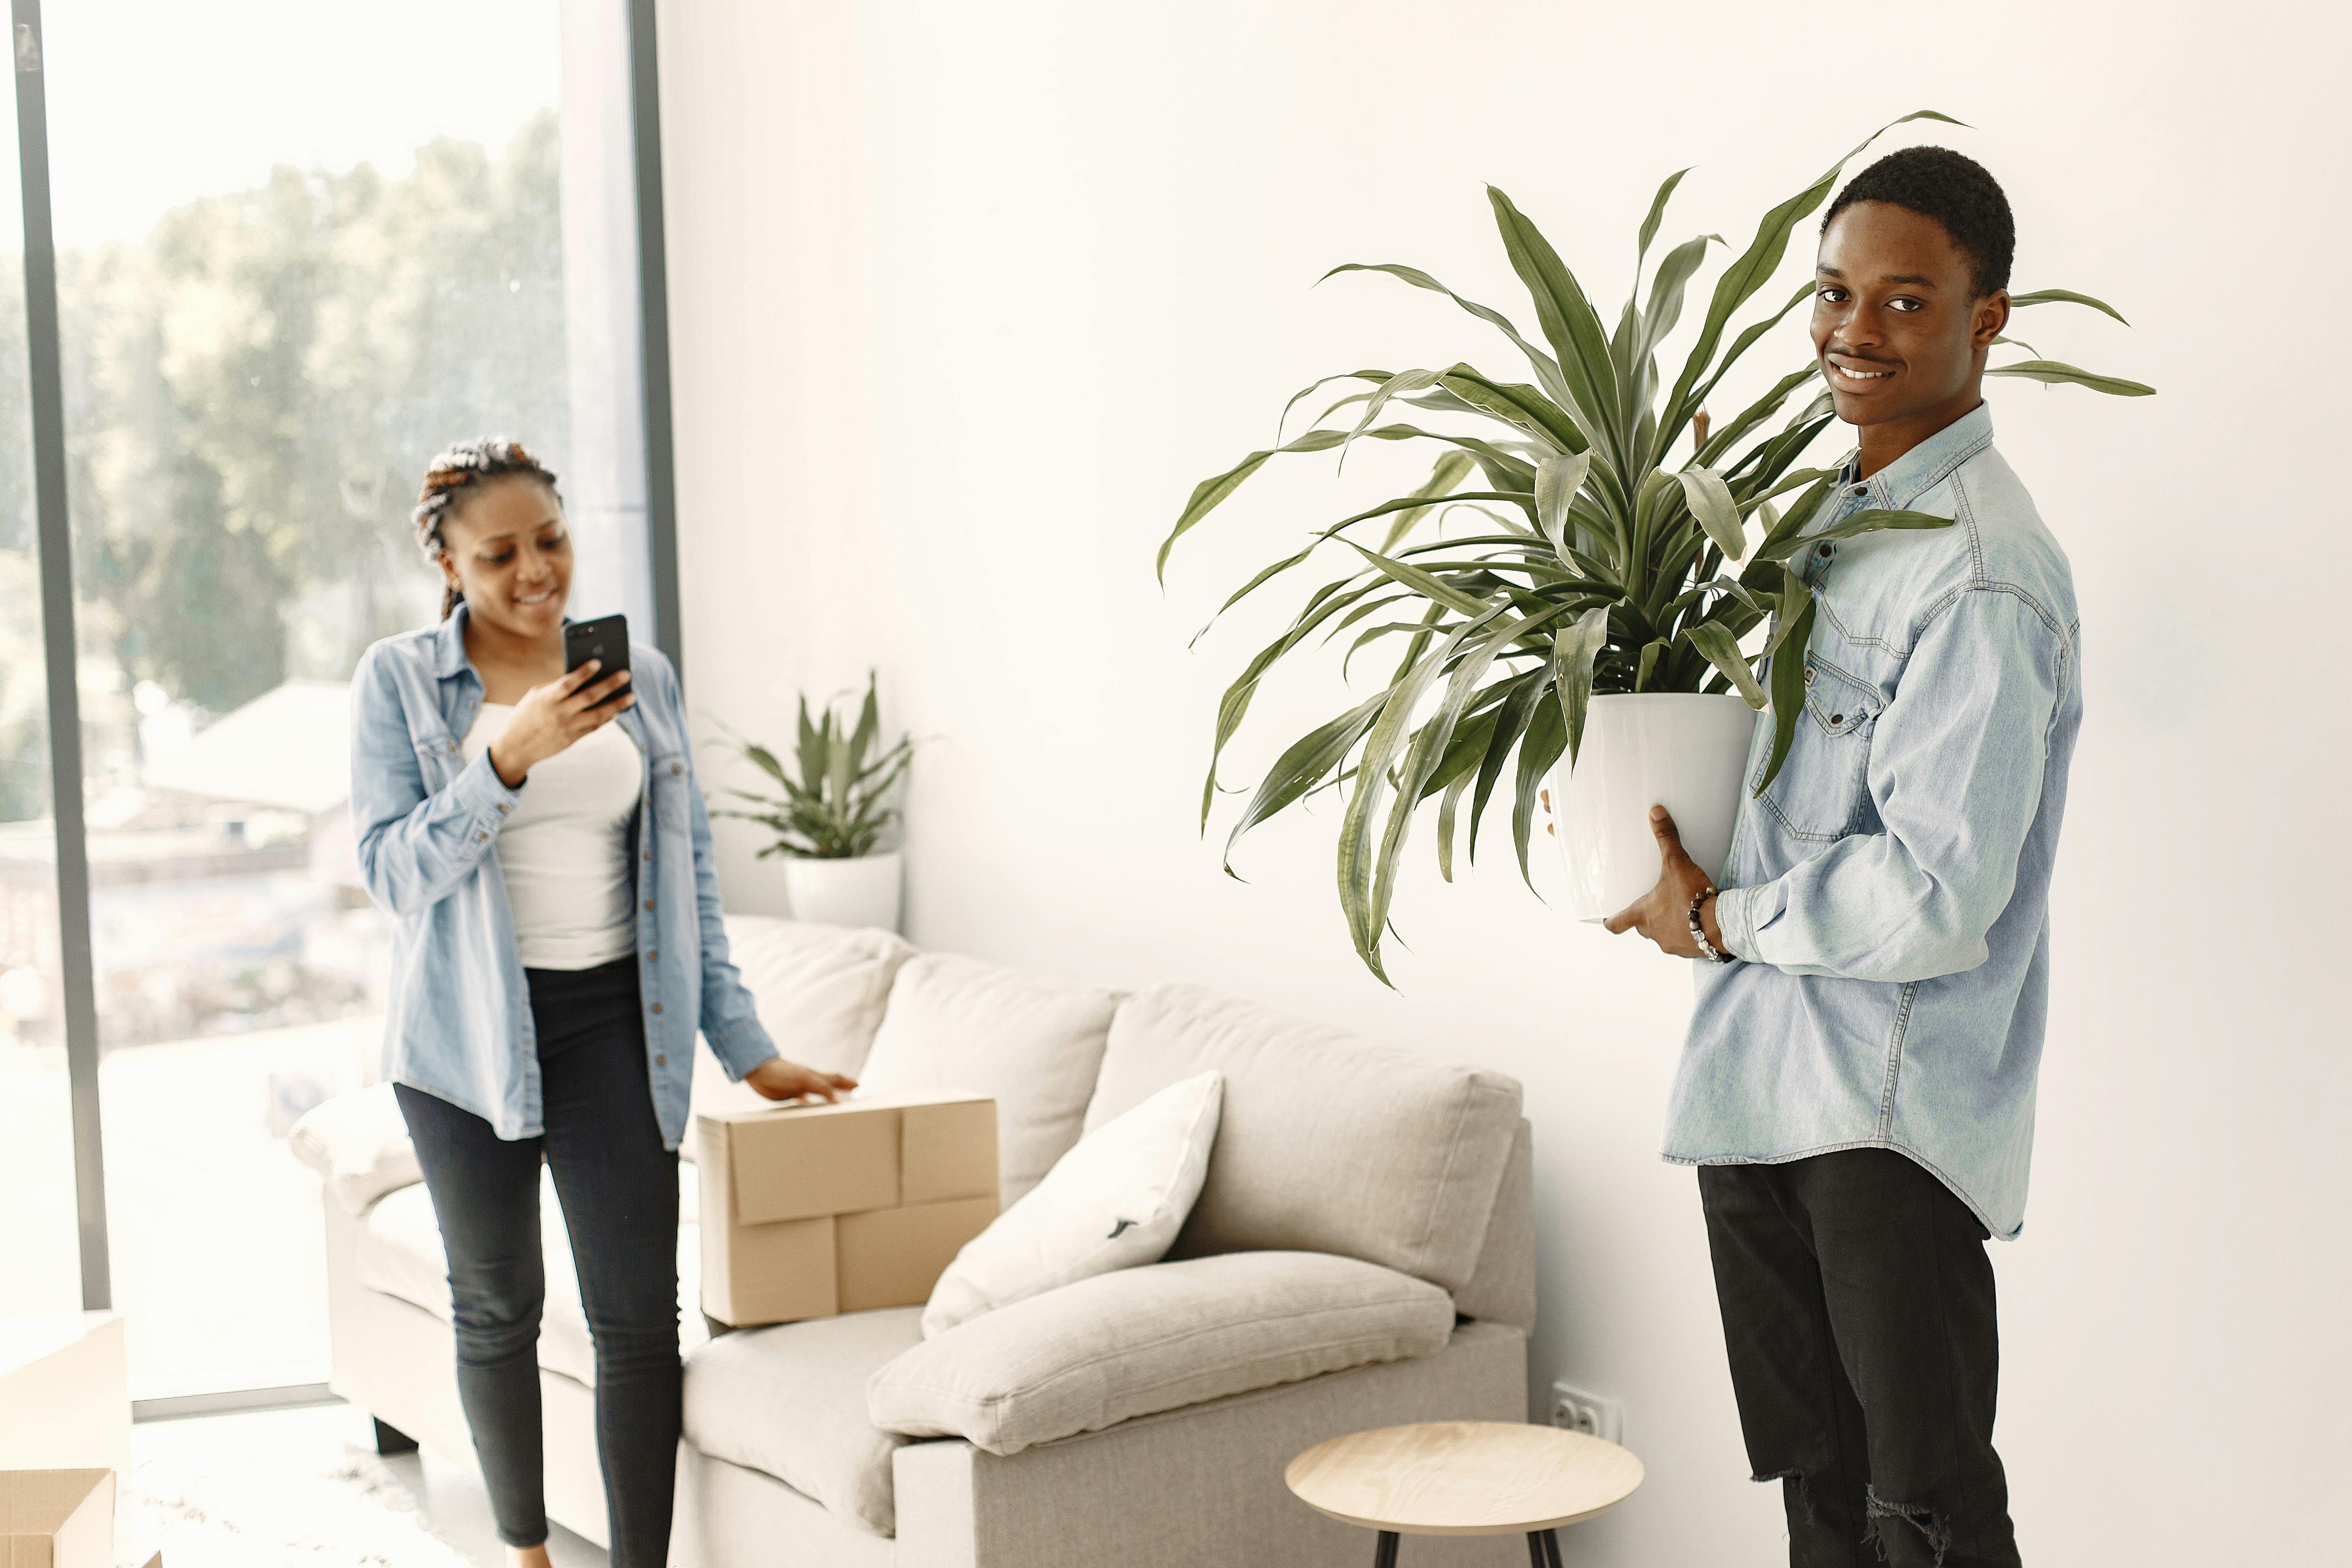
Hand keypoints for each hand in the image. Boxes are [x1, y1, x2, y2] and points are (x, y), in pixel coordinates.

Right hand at [486, 660, 632, 785]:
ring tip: (631, 697)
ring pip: (598, 715)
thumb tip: (585, 677)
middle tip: (626, 674)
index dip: (583, 673)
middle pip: (589, 697)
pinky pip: (594, 727)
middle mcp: (559, 713)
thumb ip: (557, 687)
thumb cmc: (527, 714)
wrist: (516, 747)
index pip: (568, 683)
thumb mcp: (536, 696)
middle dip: (610, 685)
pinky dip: (607, 718)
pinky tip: (617, 710)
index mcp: (546, 699)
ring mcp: (567, 728)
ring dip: (617, 705)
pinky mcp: (573, 739)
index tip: (598, 662)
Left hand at [743, 1057, 858, 1103]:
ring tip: (835, 1100)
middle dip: (842, 1086)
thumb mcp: (804, 1080)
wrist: (758, 1071)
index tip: (859, 1085)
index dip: (847, 1082)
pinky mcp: (786, 1093)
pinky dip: (808, 1102)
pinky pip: (801, 1099)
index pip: (835, 1079)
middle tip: (854, 1089)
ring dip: (827, 1095)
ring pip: (816, 1091)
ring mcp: (798, 1086)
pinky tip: (807, 1105)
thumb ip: (822, 1088)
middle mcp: (808, 1081)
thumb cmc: (781, 1073)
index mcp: (814, 1076)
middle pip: (828, 1084)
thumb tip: (838, 1100)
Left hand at [1601, 805, 1727, 958]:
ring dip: (1669, 925)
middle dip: (1647, 917)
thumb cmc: (1693, 896)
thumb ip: (1666, 838)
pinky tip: (1697, 922)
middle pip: (1642, 927)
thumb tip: (1655, 812)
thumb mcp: (1677, 863)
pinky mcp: (1691, 951)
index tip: (1608, 920)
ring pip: (1663, 935)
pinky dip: (1688, 933)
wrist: (1721, 924)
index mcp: (1643, 915)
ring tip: (1680, 910)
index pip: (1617, 924)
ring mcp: (1672, 945)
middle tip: (1654, 904)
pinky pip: (1684, 942)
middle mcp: (1653, 933)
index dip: (1611, 921)